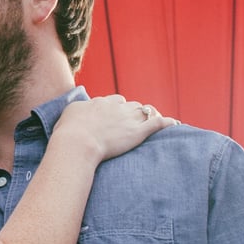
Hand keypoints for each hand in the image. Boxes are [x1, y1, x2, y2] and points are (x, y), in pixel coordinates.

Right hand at [56, 94, 170, 161]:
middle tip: (134, 121)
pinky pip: (157, 124)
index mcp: (100, 103)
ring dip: (149, 116)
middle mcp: (116, 107)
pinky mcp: (137, 132)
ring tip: (153, 121)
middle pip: (131, 105)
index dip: (117, 108)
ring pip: (145, 111)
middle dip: (134, 112)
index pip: (114, 101)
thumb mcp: (69, 113)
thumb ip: (78, 109)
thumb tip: (80, 109)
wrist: (77, 142)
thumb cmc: (68, 132)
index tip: (116, 116)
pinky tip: (175, 124)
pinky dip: (167, 123)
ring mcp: (128, 118)